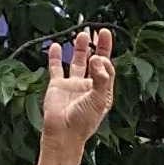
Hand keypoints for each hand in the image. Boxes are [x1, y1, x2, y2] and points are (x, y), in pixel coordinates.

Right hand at [40, 30, 114, 149]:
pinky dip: (56, 57)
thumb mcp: (98, 99)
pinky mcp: (57, 86)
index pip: (107, 69)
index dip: (105, 58)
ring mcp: (72, 85)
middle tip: (100, 31)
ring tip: (82, 34)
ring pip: (77, 62)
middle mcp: (88, 86)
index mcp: (102, 91)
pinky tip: (56, 45)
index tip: (100, 54)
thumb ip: (100, 78)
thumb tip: (98, 58)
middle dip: (98, 47)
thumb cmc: (83, 121)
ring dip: (80, 49)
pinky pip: (56, 68)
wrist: (63, 133)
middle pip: (95, 62)